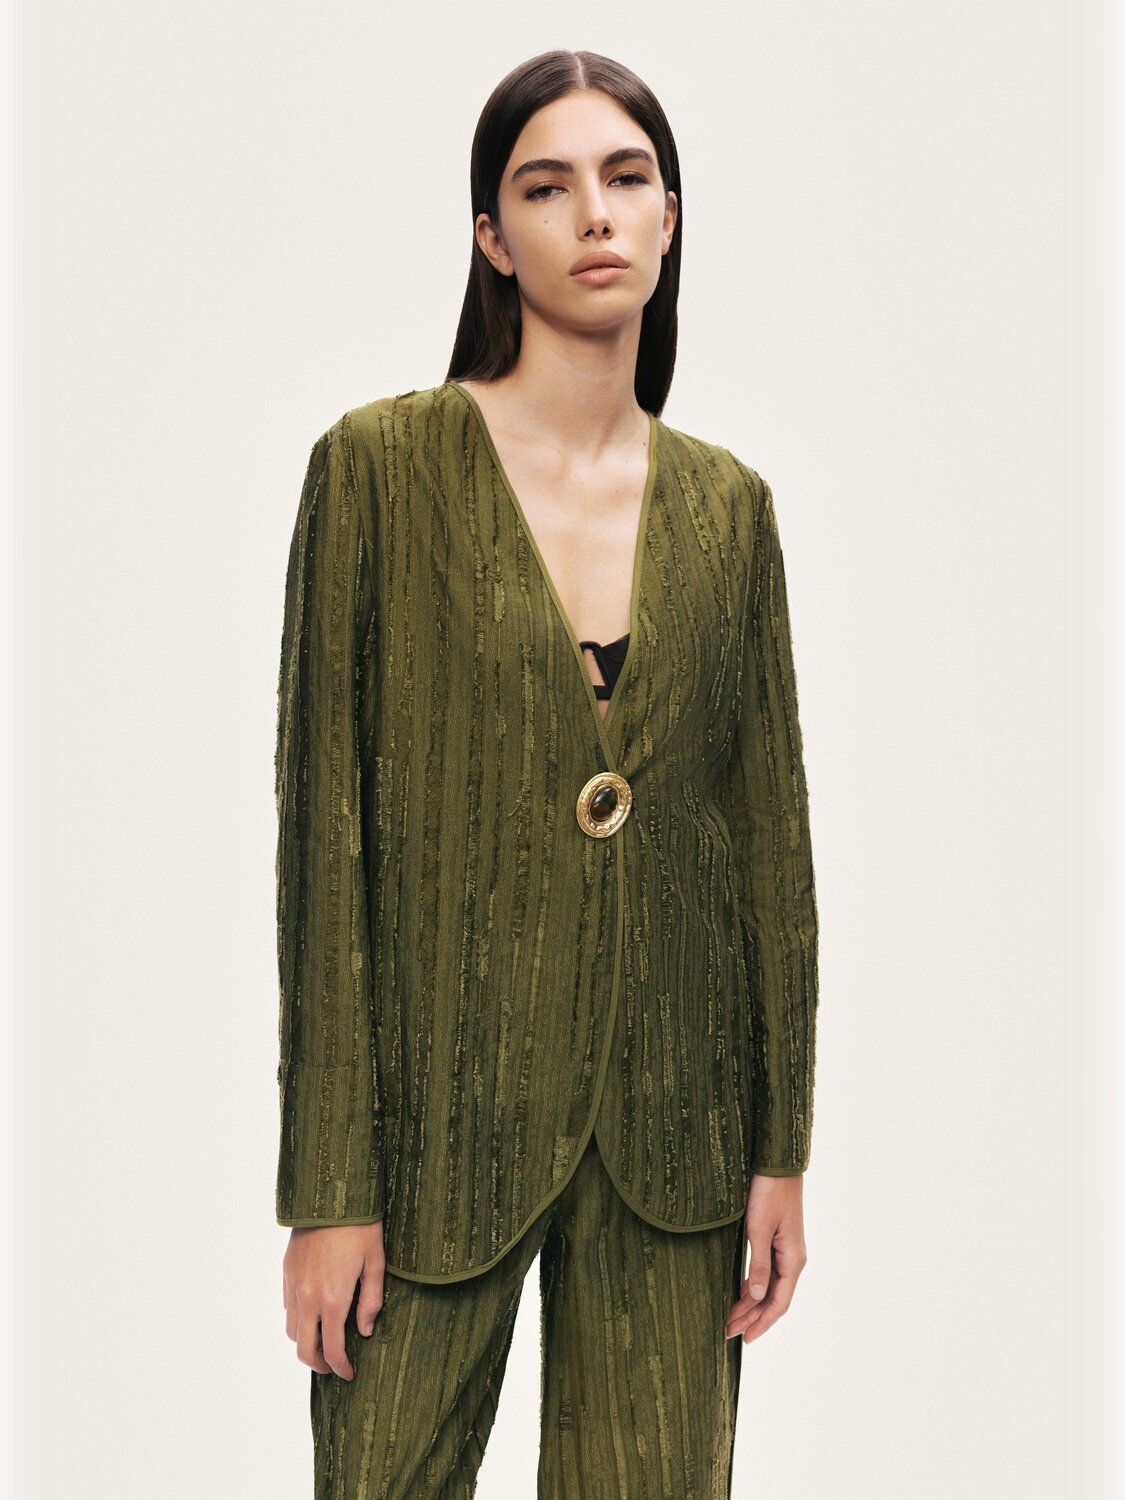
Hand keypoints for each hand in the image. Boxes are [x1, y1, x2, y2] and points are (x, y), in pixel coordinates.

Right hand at [283, 1222, 385, 1379]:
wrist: (331, 1194)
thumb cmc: (360, 1226)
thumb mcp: (375, 1262)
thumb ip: (370, 1301)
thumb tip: (364, 1331)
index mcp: (333, 1298)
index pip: (332, 1350)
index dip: (341, 1368)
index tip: (349, 1374)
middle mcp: (308, 1297)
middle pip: (303, 1349)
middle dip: (319, 1364)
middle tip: (334, 1366)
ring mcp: (294, 1284)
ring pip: (291, 1330)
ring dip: (306, 1342)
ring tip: (324, 1341)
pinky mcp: (287, 1272)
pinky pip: (287, 1307)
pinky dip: (298, 1320)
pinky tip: (314, 1314)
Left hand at [726, 1174, 806, 1344]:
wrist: (777, 1164)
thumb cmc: (768, 1192)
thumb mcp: (759, 1229)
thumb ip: (759, 1264)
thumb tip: (756, 1298)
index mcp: (793, 1260)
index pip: (779, 1303)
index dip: (762, 1323)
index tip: (744, 1339)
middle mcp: (792, 1259)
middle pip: (773, 1298)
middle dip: (751, 1317)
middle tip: (726, 1332)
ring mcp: (786, 1250)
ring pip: (768, 1287)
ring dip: (750, 1303)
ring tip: (729, 1318)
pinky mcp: (777, 1240)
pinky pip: (767, 1272)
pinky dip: (752, 1286)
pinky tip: (740, 1293)